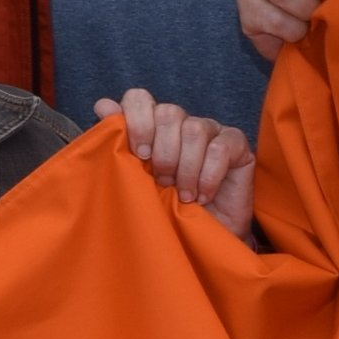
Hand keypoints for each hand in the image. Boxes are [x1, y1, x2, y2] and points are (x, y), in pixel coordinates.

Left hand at [109, 89, 257, 238]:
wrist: (201, 240)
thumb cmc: (167, 210)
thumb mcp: (138, 181)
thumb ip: (120, 144)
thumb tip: (103, 106)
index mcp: (152, 126)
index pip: (139, 98)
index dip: (137, 121)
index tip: (140, 155)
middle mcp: (180, 122)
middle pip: (168, 112)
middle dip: (163, 152)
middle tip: (163, 182)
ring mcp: (210, 129)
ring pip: (194, 129)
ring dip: (185, 168)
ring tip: (183, 194)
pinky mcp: (235, 143)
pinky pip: (219, 148)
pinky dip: (208, 176)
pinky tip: (202, 196)